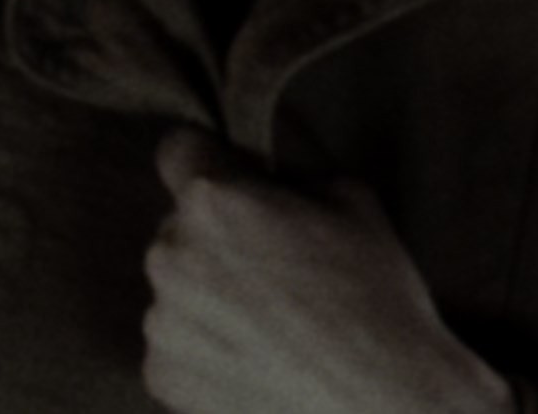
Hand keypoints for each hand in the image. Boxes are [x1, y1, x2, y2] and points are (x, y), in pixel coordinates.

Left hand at [142, 128, 512, 413]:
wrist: (376, 394)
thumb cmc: (373, 294)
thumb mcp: (355, 199)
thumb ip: (292, 173)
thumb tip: (267, 176)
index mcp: (213, 200)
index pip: (177, 148)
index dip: (210, 158)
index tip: (233, 177)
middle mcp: (170, 254)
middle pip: (180, 224)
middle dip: (220, 234)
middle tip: (279, 264)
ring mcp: (161, 319)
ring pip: (179, 285)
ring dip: (212, 293)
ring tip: (275, 319)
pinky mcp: (161, 372)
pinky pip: (178, 341)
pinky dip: (209, 344)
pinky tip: (260, 352)